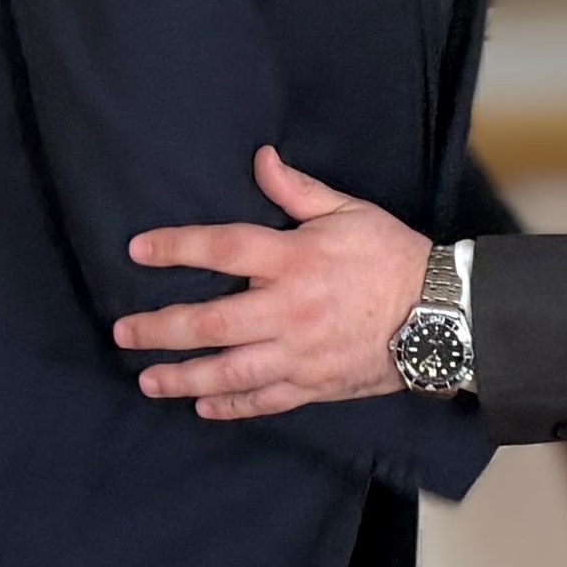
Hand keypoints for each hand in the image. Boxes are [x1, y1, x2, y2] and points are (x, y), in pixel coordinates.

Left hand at [112, 146, 430, 419]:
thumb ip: (298, 191)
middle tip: (124, 332)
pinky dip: (231, 407)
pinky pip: (264, 401)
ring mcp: (301, 354)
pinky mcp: (316, 385)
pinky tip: (203, 407)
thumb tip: (261, 159)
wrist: (442, 313)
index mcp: (295, 260)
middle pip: (211, 322)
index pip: (224, 249)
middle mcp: (290, 310)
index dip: (177, 248)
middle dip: (161, 329)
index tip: (138, 251)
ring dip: (183, 378)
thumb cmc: (392, 257)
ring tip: (148, 380)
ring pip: (230, 372)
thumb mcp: (349, 211)